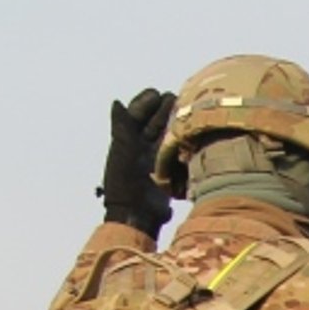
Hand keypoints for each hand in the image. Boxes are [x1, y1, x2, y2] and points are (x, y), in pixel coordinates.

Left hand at [97, 88, 175, 236]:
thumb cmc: (125, 184)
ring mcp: (154, 159)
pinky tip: (192, 136)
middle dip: (164, 109)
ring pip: (166, 135)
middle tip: (177, 97)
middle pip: (154, 122)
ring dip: (175, 123)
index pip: (137, 114)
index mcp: (127, 139)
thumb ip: (122, 127)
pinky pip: (175, 152)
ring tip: (187, 111)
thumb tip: (116, 102)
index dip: (146, 102)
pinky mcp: (167, 172)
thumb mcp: (122, 152)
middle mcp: (141, 146)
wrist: (136, 215)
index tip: (158, 94)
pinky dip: (182, 142)